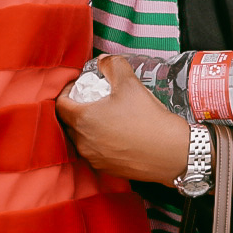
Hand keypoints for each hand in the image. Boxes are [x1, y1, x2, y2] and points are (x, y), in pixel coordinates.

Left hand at [56, 55, 190, 185]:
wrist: (172, 153)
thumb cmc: (149, 118)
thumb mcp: (129, 82)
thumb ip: (112, 65)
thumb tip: (103, 62)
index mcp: (83, 120)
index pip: (60, 104)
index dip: (66, 91)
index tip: (78, 85)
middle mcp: (84, 143)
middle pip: (68, 122)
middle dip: (75, 108)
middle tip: (90, 98)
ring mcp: (95, 159)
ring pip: (81, 139)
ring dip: (87, 126)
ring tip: (105, 115)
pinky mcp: (108, 170)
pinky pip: (95, 152)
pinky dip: (99, 141)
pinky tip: (116, 132)